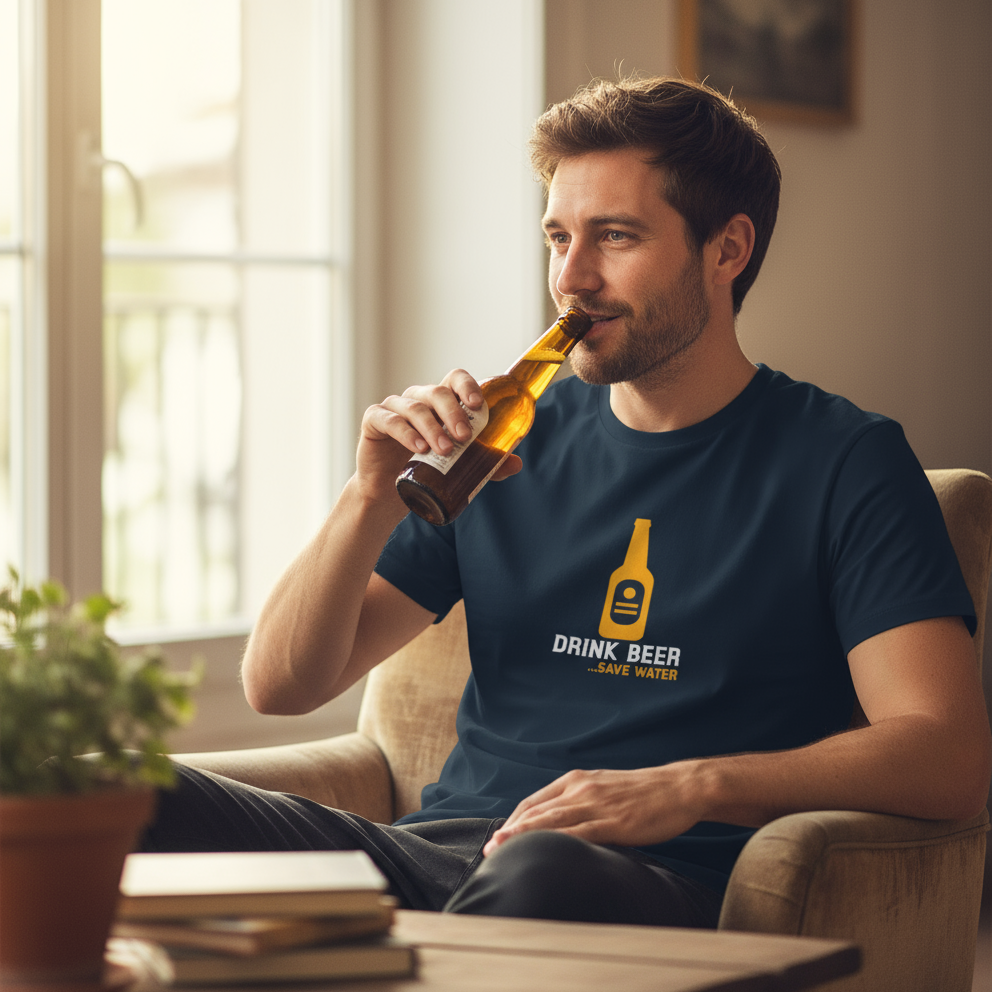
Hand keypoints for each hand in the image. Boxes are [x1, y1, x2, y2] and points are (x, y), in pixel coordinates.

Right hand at [357, 370, 522, 506]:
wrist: (388, 493)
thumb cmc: (425, 471)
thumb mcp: (459, 466)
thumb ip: (485, 462)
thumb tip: (516, 464)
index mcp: (440, 403)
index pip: (454, 381)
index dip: (467, 387)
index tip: (479, 406)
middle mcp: (418, 400)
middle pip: (437, 393)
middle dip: (454, 413)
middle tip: (465, 437)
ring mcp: (394, 408)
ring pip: (415, 408)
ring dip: (433, 427)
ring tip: (444, 450)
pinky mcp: (374, 421)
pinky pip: (390, 420)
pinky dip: (405, 432)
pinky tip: (418, 447)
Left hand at [483, 764, 704, 855]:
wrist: (678, 787)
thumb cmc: (643, 794)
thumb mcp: (604, 790)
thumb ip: (581, 804)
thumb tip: (561, 827)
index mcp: (576, 781)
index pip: (534, 802)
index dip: (513, 821)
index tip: (498, 838)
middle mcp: (580, 789)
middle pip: (536, 811)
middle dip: (510, 831)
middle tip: (489, 850)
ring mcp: (596, 804)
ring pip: (551, 820)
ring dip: (522, 835)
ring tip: (500, 849)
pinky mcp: (613, 821)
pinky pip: (580, 833)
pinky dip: (557, 842)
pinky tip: (544, 852)